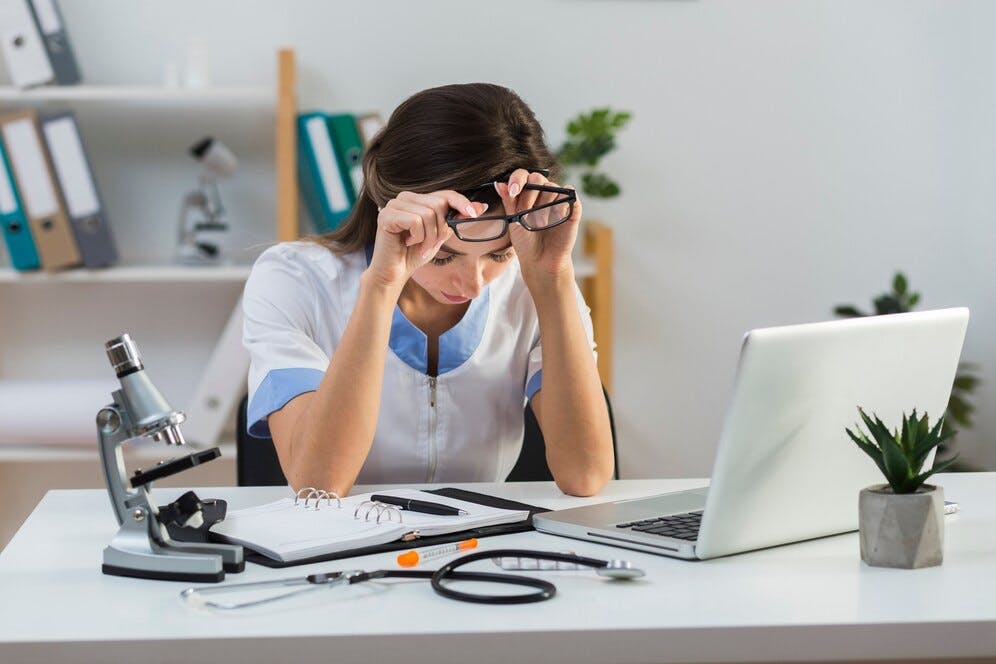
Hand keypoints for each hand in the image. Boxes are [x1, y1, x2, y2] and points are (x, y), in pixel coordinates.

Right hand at [367, 190, 487, 288]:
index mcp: (418, 199)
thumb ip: (455, 220)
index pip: (445, 194)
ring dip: (429, 237)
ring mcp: (394, 204)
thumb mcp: (439, 235)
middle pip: (438, 204)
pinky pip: (415, 221)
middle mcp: (405, 197)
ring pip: (427, 214)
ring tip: (419, 246)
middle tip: (430, 245)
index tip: (475, 214)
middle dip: (440, 229)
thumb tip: (481, 206)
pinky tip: (407, 242)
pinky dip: (417, 236)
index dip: (461, 202)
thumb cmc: (414, 253)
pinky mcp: (386, 215)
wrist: (394, 272)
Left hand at [495, 169, 580, 281]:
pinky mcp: (572, 208)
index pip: (522, 175)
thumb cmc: (526, 241)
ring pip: (552, 187)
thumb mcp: (514, 221)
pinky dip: (563, 202)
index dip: (517, 179)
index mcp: (527, 193)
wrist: (541, 260)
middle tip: (525, 213)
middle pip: (537, 178)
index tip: (513, 191)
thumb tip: (499, 183)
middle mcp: (543, 194)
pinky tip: (557, 215)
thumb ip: (508, 201)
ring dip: (544, 204)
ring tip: (540, 223)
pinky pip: (570, 195)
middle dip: (529, 195)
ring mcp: (558, 200)